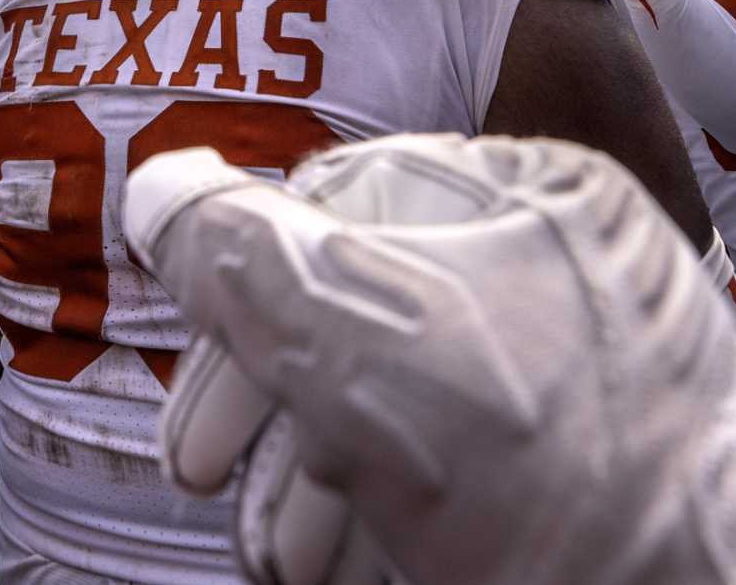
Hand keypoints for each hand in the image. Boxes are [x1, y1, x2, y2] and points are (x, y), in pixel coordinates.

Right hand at [125, 137, 735, 584]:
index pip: (336, 203)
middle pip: (352, 313)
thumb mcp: (372, 344)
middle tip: (204, 477)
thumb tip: (158, 188)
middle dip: (265, 416)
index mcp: (526, 196)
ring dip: (304, 487)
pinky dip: (377, 518)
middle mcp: (553, 270)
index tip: (194, 394)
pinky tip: (344, 570)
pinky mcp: (577, 470)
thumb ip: (244, 260)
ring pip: (391, 405)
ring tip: (281, 562)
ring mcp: (569, 375)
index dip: (238, 299)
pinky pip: (446, 470)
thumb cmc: (566, 476)